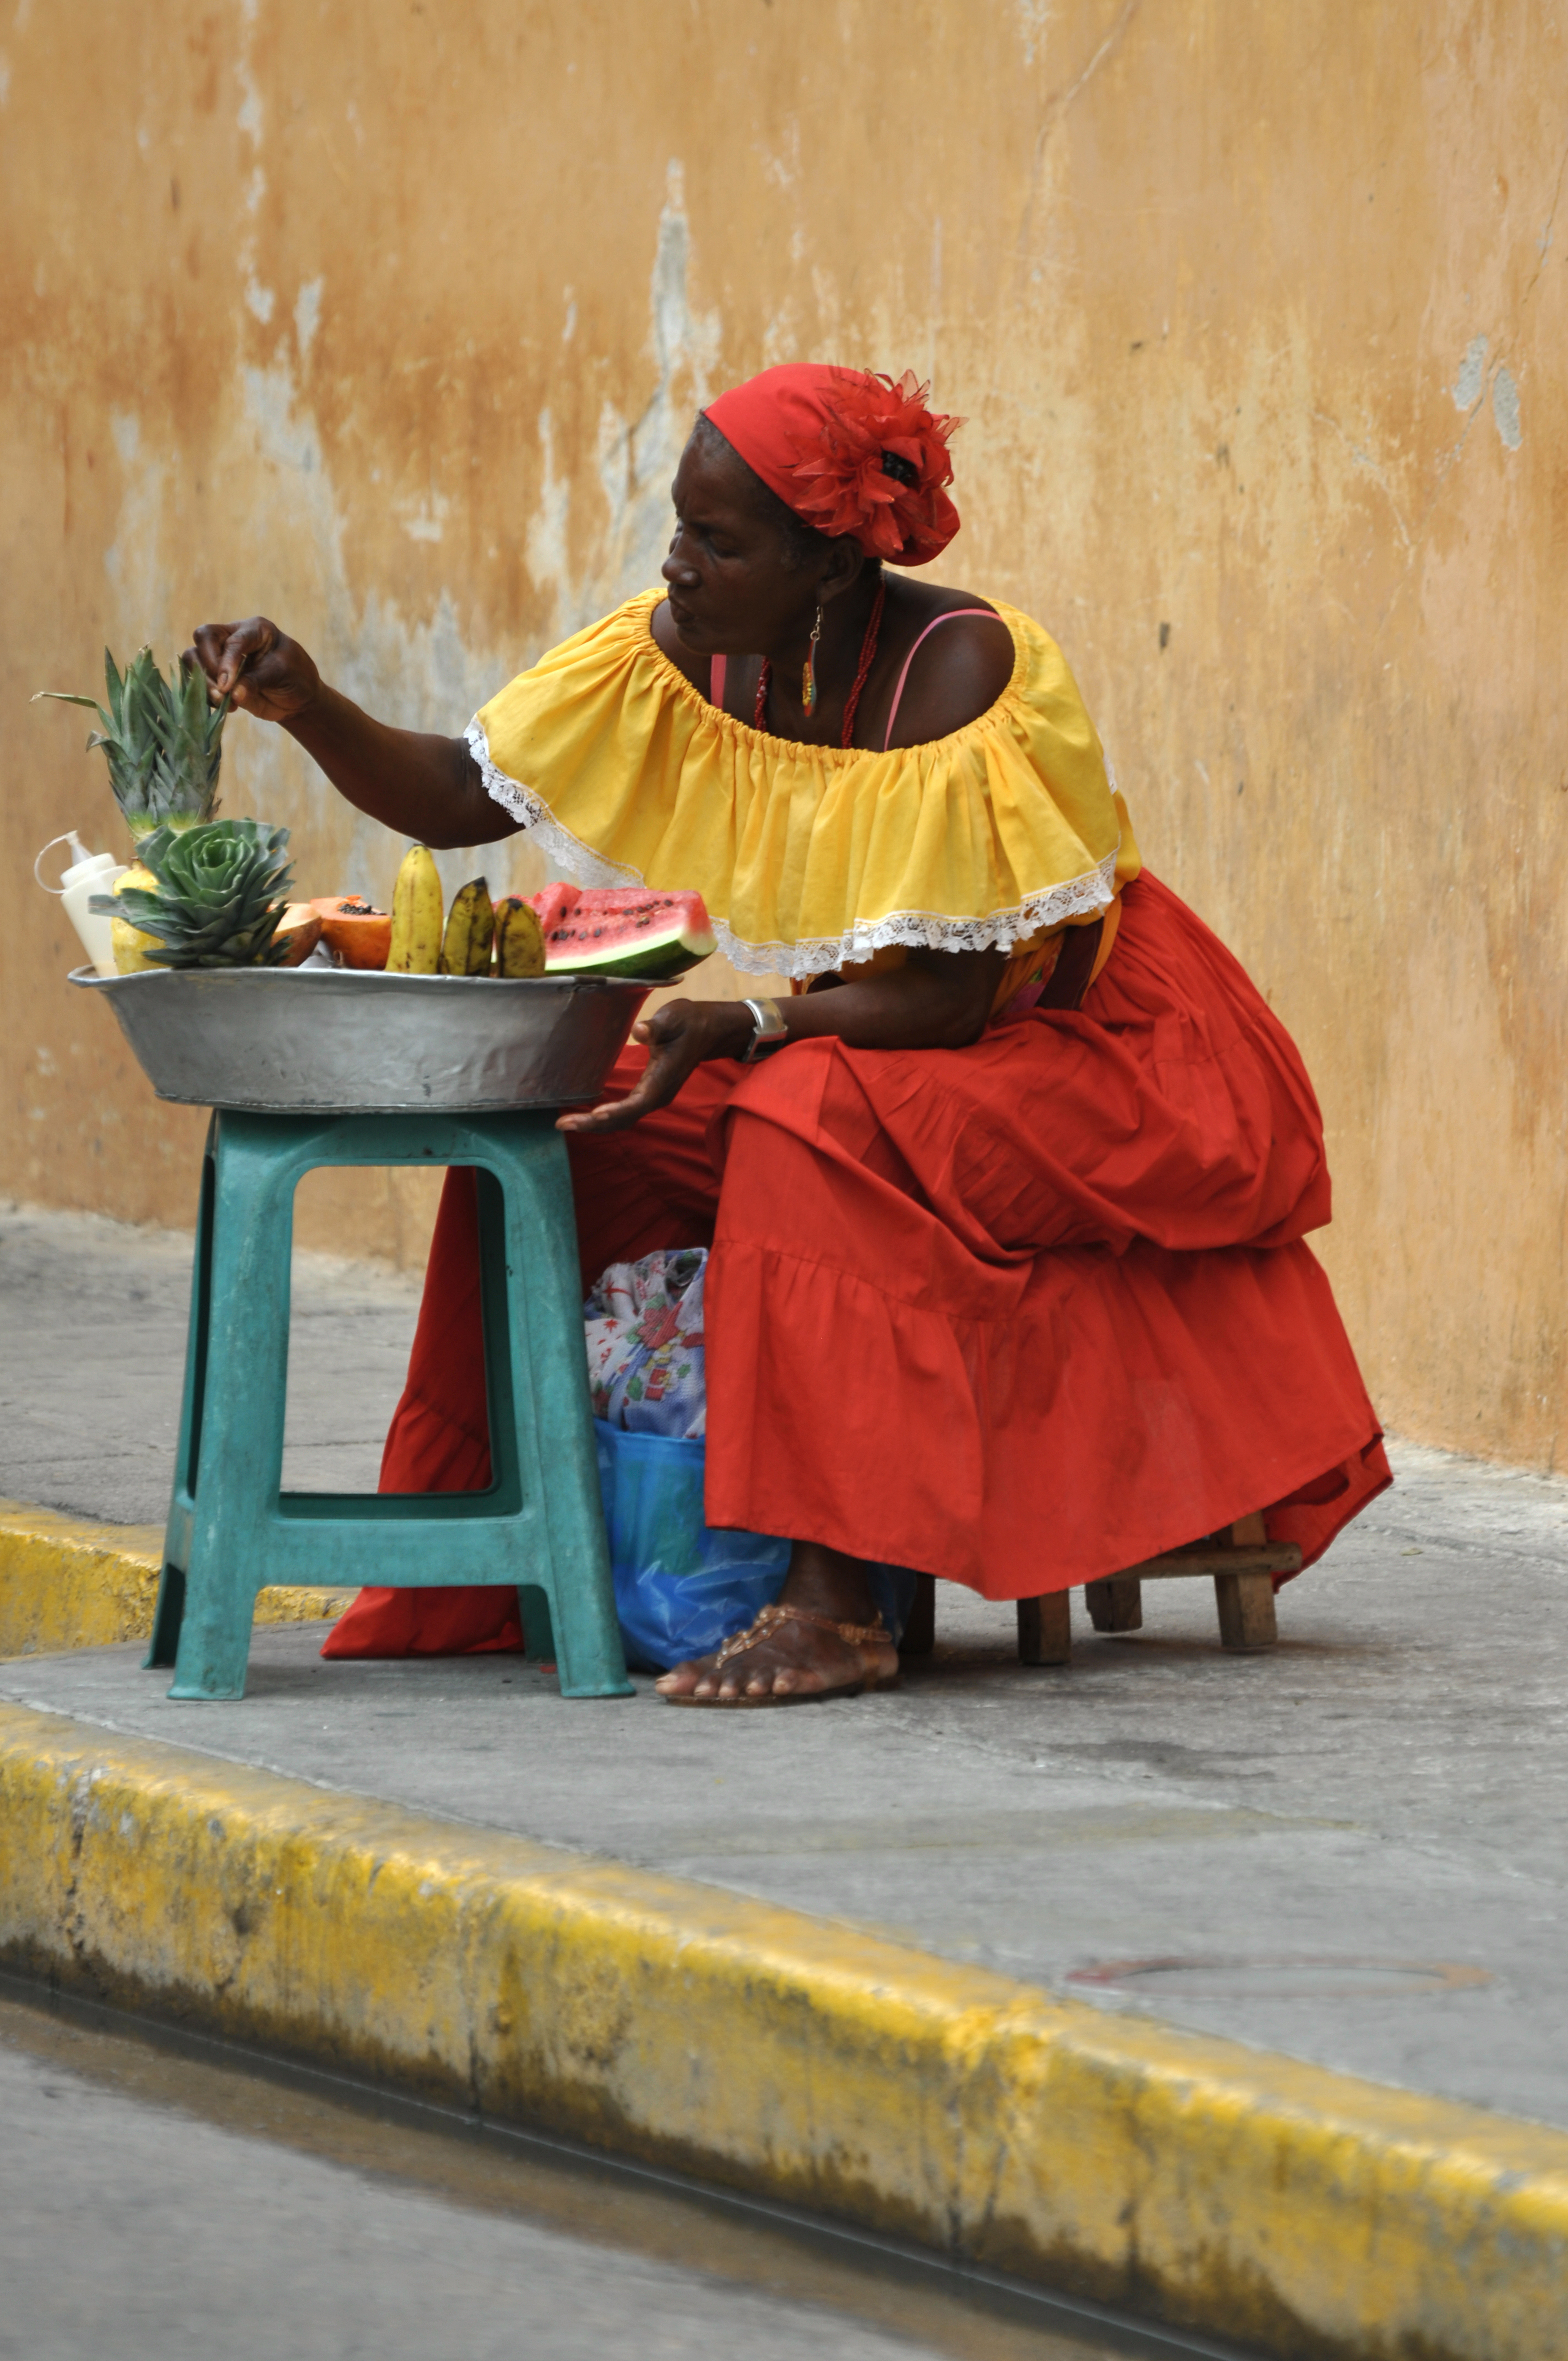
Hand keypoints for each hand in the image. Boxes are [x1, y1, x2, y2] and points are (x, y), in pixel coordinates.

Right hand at [186, 617, 321, 723]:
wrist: (298, 696)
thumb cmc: (295, 677)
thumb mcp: (281, 675)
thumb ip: (256, 681)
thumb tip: (233, 694)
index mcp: (254, 629)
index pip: (232, 640)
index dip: (226, 662)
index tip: (226, 686)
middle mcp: (233, 636)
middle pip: (203, 638)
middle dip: (208, 667)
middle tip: (222, 692)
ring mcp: (221, 655)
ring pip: (193, 658)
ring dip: (202, 682)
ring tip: (223, 701)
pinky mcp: (215, 675)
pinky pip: (197, 680)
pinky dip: (204, 694)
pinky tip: (223, 706)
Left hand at [557, 996, 755, 1134]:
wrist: (706, 1031)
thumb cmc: (688, 1022)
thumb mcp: (674, 1018)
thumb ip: (657, 1027)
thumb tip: (639, 1031)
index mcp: (663, 1080)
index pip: (637, 1103)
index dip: (617, 1111)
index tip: (594, 1115)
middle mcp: (658, 1095)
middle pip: (625, 1118)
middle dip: (595, 1124)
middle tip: (563, 1124)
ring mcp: (653, 1097)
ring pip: (623, 1119)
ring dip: (596, 1125)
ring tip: (567, 1124)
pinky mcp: (648, 1093)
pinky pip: (625, 1112)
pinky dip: (604, 1117)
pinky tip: (586, 1116)